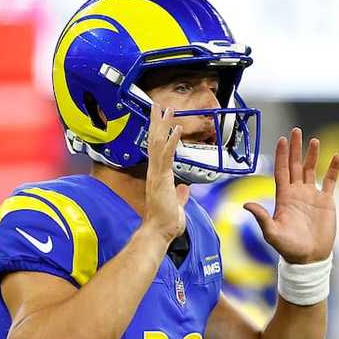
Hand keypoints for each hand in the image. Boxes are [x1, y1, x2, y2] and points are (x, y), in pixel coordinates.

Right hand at [143, 103, 189, 243]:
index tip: (163, 121)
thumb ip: (180, 196)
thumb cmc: (165, 223)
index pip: (158, 150)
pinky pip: (166, 155)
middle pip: (154, 142)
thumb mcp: (176, 206)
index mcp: (158, 177)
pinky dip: (171, 140)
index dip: (160, 134)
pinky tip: (176, 128)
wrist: (158, 232)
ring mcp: (157, 174)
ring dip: (162, 125)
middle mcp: (155, 172)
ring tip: (165, 109)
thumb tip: (184, 189)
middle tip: (158, 106)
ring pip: (157, 144)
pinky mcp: (161, 178)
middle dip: (157, 123)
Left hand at [244, 128, 338, 263]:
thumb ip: (261, 217)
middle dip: (295, 148)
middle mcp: (297, 193)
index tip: (282, 139)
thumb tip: (245, 204)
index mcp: (284, 197)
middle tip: (295, 131)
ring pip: (312, 170)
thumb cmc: (289, 248)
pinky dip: (334, 169)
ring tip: (314, 140)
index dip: (281, 155)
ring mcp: (312, 196)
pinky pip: (331, 181)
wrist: (309, 258)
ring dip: (313, 155)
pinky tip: (336, 157)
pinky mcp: (326, 202)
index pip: (282, 171)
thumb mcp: (272, 233)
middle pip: (296, 166)